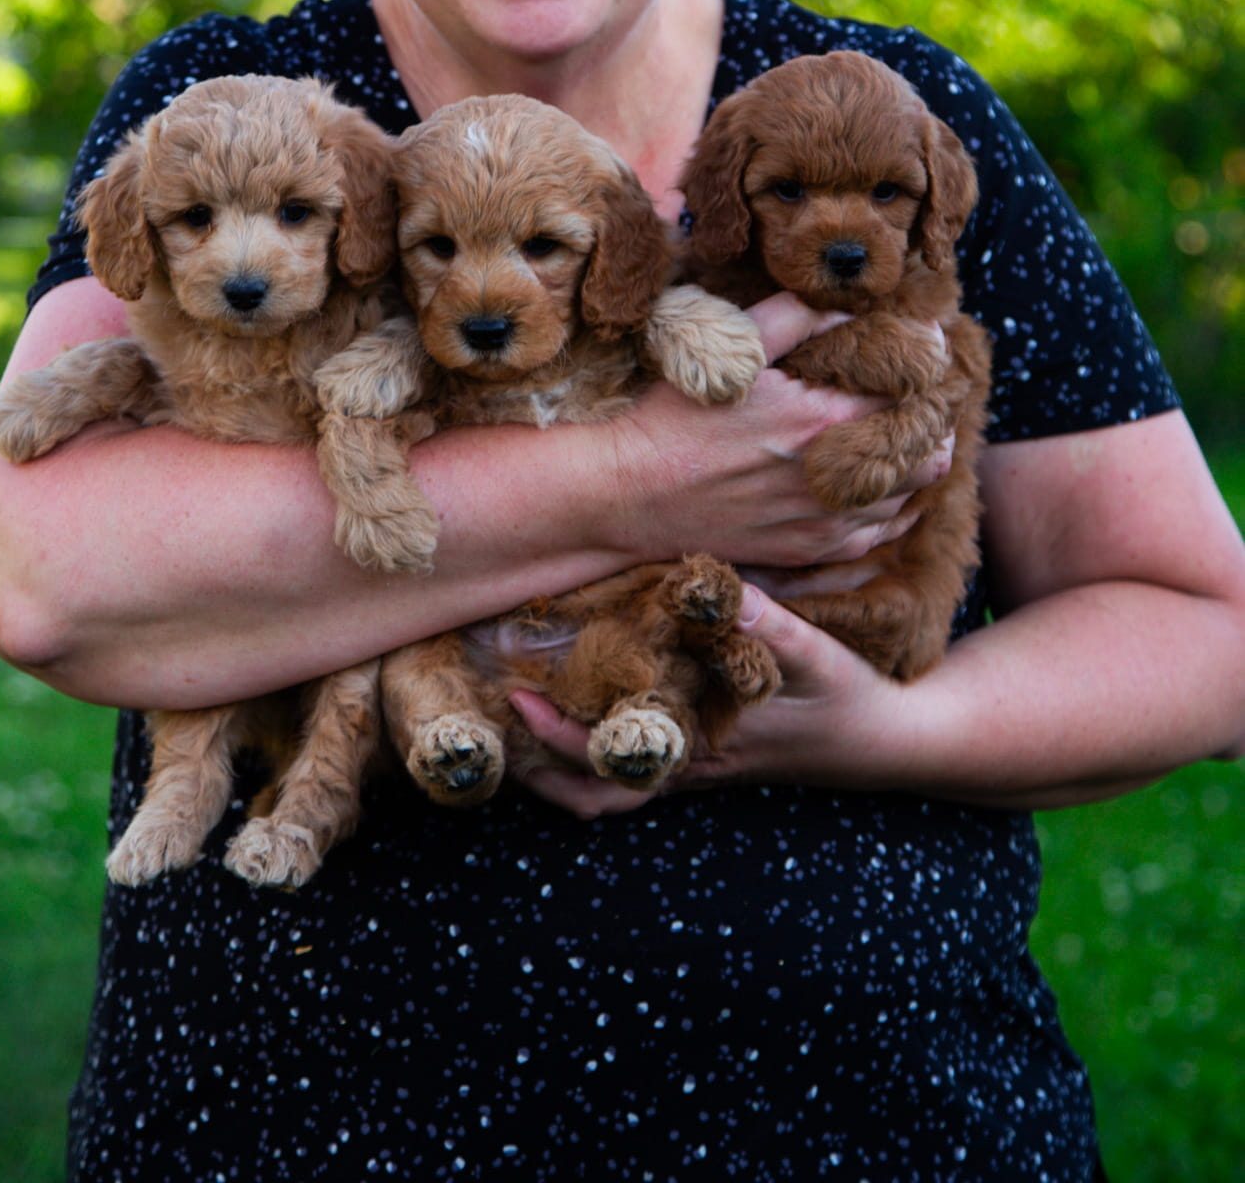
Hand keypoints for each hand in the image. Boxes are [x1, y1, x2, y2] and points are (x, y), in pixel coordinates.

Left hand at [510, 585, 915, 818]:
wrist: (886, 740)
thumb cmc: (849, 698)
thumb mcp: (814, 654)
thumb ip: (767, 623)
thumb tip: (715, 587)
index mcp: (703, 748)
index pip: (609, 763)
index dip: (555, 737)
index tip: (516, 698)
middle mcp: (691, 766)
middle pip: (595, 795)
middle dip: (539, 769)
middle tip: (495, 720)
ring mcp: (696, 766)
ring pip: (613, 789)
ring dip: (563, 764)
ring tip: (523, 716)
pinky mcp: (707, 755)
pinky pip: (637, 768)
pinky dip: (599, 750)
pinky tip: (585, 704)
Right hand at [610, 291, 953, 570]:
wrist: (631, 494)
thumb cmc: (677, 418)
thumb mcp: (734, 351)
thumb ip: (796, 318)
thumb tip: (848, 302)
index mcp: (821, 422)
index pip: (913, 398)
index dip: (928, 370)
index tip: (929, 349)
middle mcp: (834, 480)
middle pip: (929, 454)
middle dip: (934, 419)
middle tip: (922, 393)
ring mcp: (825, 524)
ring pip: (912, 496)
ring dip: (917, 462)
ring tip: (903, 433)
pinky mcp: (810, 551)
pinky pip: (881, 534)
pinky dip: (896, 505)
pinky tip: (884, 482)